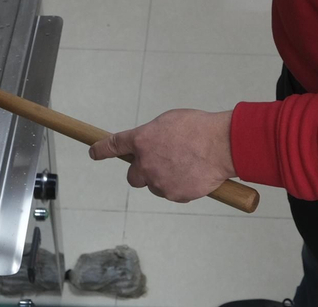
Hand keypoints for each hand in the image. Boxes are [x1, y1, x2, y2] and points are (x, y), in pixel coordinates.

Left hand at [88, 109, 235, 202]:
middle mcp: (145, 163)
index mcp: (142, 140)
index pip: (114, 146)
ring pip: (154, 185)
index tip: (94, 152)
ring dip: (163, 178)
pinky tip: (193, 174)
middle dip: (141, 172)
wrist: (222, 145)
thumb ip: (154, 135)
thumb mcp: (170, 121)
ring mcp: (159, 182)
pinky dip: (179, 186)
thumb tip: (151, 144)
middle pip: (132, 176)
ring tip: (186, 165)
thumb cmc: (199, 128)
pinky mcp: (174, 195)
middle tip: (158, 164)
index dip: (102, 150)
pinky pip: (172, 192)